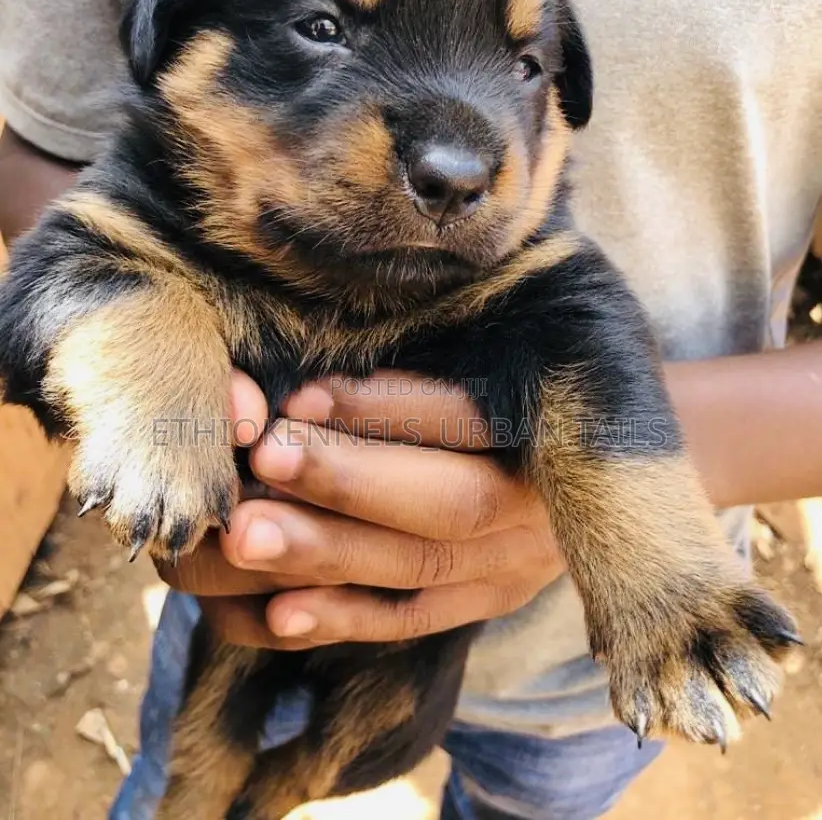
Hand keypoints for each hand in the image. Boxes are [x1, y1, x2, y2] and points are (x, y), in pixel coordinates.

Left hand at [159, 370, 563, 648]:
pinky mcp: (490, 599)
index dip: (384, 408)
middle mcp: (544, 502)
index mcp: (553, 425)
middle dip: (349, 482)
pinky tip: (277, 611)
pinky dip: (344, 616)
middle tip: (264, 461)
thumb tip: (307, 382)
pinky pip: (413, 620)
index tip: (298, 398)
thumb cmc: (502, 384)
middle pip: (453, 502)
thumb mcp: (480, 361)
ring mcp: (518, 562)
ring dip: (330, 552)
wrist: (577, 464)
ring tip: (246, 535)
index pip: (471, 417)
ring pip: (422, 565)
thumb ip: (415, 367)